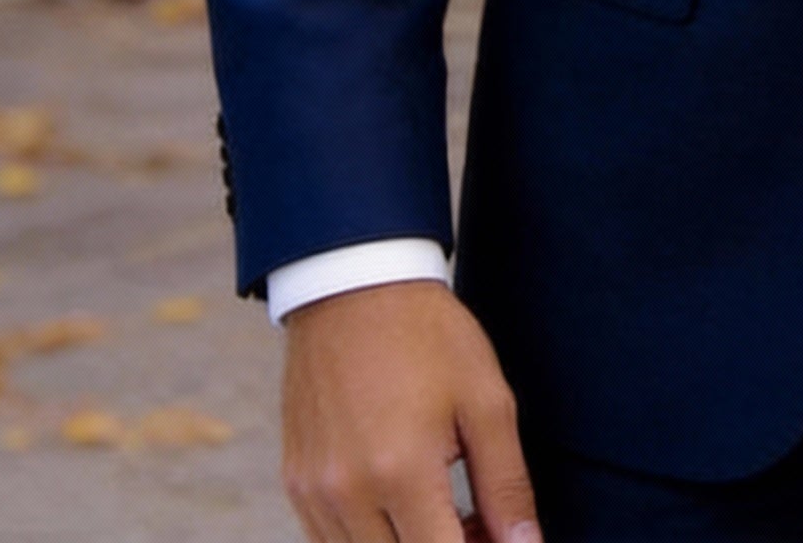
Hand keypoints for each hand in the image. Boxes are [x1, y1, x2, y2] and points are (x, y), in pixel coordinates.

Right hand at [280, 279, 540, 542]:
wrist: (357, 285)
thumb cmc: (430, 337)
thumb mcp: (486, 401)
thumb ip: (506, 486)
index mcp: (399, 472)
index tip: (497, 536)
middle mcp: (346, 494)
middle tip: (480, 525)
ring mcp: (313, 492)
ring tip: (446, 512)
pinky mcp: (295, 483)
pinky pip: (330, 542)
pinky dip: (371, 539)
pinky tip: (405, 505)